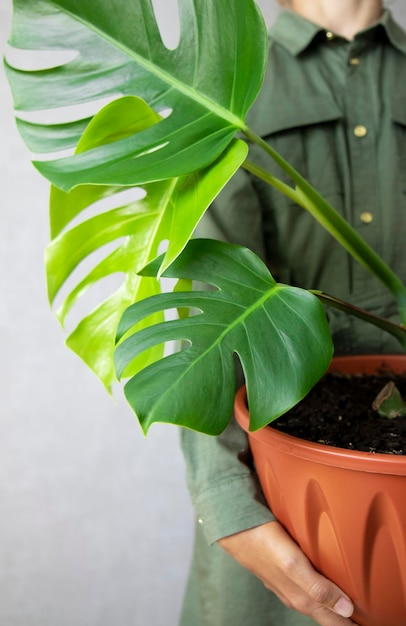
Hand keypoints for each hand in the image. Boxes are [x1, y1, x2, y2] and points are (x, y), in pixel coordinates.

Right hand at [218, 520, 357, 625]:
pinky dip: (321, 590)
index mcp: (301, 596)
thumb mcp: (292, 563)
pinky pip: (307, 586)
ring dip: (332, 607)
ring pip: (316, 601)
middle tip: (360, 619)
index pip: (333, 620)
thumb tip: (345, 609)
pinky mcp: (281, 570)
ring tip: (347, 607)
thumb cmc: (262, 542)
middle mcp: (294, 594)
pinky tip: (324, 583)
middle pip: (325, 614)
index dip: (349, 623)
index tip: (364, 623)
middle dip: (343, 618)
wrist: (234, 527)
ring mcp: (286, 583)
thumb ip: (317, 587)